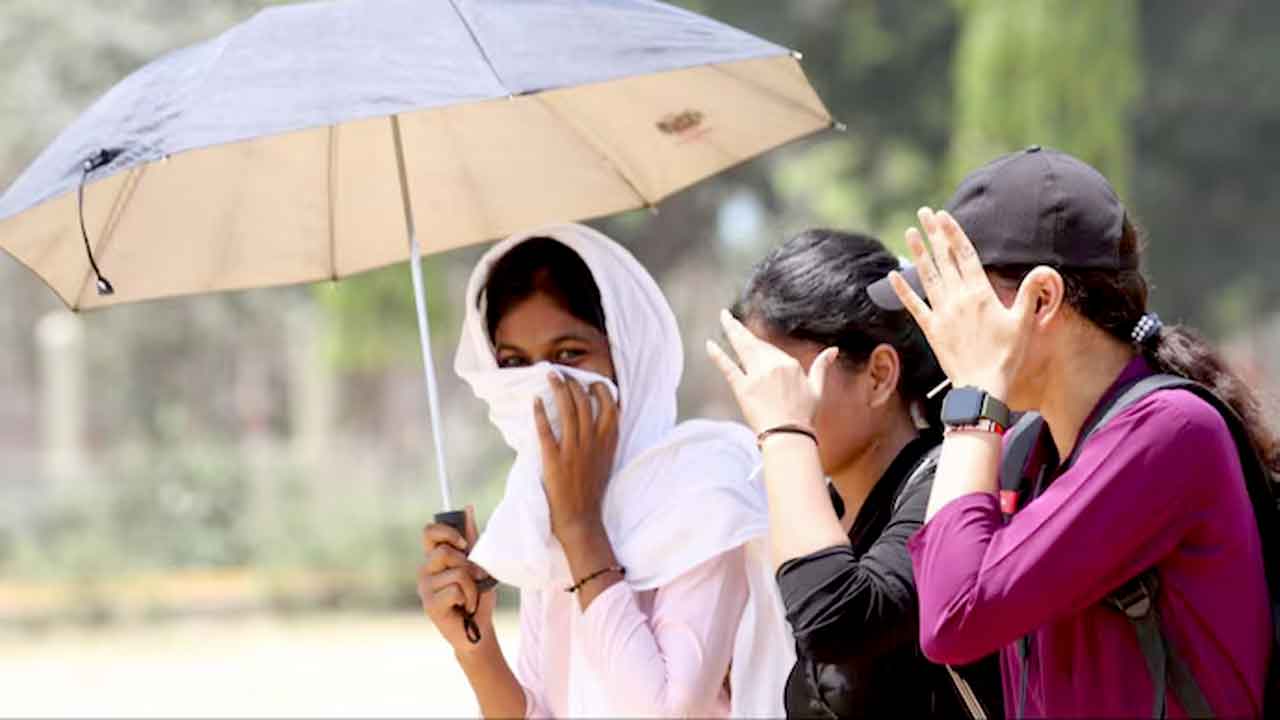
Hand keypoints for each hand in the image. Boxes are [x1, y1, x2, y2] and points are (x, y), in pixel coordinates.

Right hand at [417, 506, 496, 653]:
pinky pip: (455, 590)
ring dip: (472, 586)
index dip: (447, 532)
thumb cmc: (477, 596)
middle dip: (467, 565)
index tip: (463, 544)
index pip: (429, 532)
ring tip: (470, 597)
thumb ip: (471, 538)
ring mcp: (425, 588)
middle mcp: (425, 570)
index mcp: (434, 557)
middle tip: (473, 579)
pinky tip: (464, 607)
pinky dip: (468, 598)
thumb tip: (467, 508)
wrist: (478, 629)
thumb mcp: (478, 563)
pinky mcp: (430, 605)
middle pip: (444, 552)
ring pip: (456, 573)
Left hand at [535, 372, 618, 542]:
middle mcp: (592, 442)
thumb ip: (603, 441)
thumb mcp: (606, 462)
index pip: (609, 407)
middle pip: (585, 403)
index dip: (600, 390)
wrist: (581, 520)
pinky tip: (535, 401)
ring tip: (550, 375)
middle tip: (563, 374)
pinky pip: (546, 430)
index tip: (590, 381)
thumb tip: (595, 422)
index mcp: (608, 443)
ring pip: (568, 410)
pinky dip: (540, 413)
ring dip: (559, 389)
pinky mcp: (554, 459)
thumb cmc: (591, 492)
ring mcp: (574, 450)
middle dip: (574, 383)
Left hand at [706, 309, 837, 433]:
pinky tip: (710, 344)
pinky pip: (728, 367)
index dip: (760, 346)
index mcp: (789, 364)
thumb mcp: (817, 389)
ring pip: (742, 348)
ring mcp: (756, 376)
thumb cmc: (803, 416)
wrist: (789, 436)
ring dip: (731, 330)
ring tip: (723, 317)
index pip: (771, 349)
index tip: (751, 338)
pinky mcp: (742, 388)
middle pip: (754, 343)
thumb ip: (822, 366)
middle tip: (727, 316)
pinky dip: (718, 355)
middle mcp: (772, 366)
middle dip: (739, 328)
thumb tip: (833, 350)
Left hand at [889, 207, 1041, 400]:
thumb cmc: (1006, 356)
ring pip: (928, 276)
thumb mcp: (1024, 322)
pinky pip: (914, 305)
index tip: (943, 216)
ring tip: (911, 233)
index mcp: (980, 293)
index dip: (953, 233)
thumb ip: (1030, 293)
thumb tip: (1043, 269)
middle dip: (934, 234)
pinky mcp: (931, 329)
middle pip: (944, 259)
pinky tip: (893, 276)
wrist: (982, 386)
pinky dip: (903, 290)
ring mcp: (942, 313)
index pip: (965, 255)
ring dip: (919, 253)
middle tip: (924, 213)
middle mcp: (957, 298)